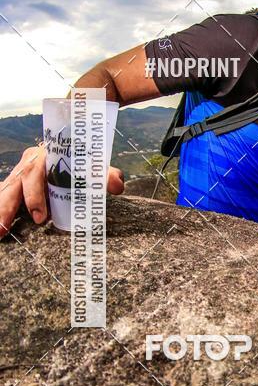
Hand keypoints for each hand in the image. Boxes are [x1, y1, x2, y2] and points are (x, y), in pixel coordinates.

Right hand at [0, 144, 124, 238]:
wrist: (70, 156)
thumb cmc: (80, 163)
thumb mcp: (94, 167)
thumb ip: (106, 174)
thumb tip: (117, 185)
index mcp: (44, 156)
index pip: (35, 173)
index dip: (35, 195)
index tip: (41, 217)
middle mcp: (27, 165)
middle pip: (15, 185)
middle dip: (12, 208)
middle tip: (13, 230)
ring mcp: (18, 176)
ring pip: (5, 191)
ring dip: (0, 211)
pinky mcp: (14, 187)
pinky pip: (2, 196)